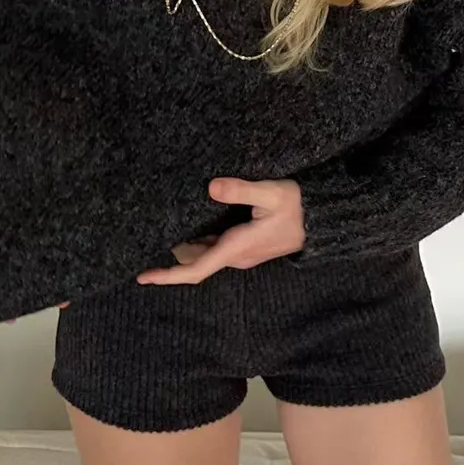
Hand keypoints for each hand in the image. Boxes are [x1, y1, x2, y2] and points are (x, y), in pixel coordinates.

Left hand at [135, 177, 305, 285]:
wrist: (321, 220)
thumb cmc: (298, 205)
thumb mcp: (272, 192)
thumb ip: (242, 190)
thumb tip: (212, 187)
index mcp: (237, 248)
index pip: (196, 269)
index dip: (168, 274)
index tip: (143, 276)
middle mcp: (236, 256)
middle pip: (194, 263)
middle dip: (168, 259)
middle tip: (142, 243)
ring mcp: (241, 253)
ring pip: (203, 256)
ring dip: (182, 249)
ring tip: (157, 233)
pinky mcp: (245, 246)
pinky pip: (214, 249)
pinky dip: (196, 243)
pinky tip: (186, 227)